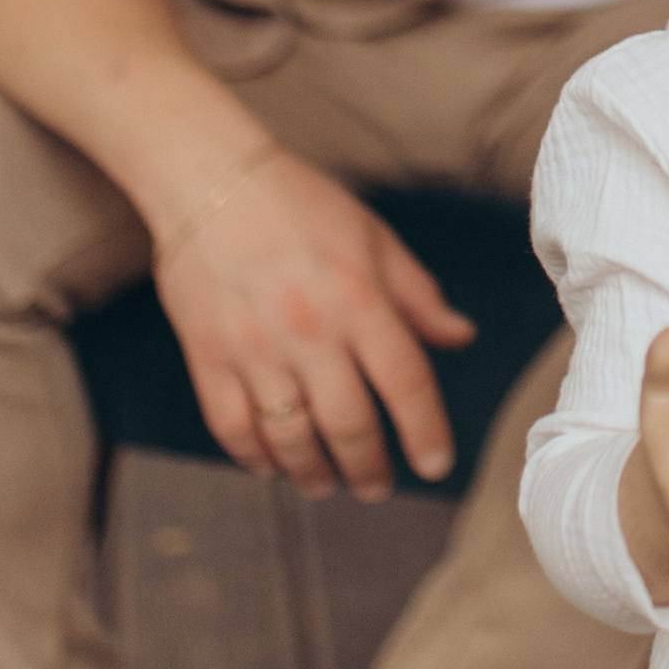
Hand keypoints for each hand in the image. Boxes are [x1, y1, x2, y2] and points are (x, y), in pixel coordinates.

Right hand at [154, 145, 475, 500]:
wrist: (211, 181)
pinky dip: (255, 457)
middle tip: (379, 488)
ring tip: (328, 486)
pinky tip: (272, 466)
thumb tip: (460, 337)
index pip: (405, 382)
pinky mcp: (208, 357)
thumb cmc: (301, 204)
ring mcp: (255, 349)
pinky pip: (233, 427)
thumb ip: (418, 295)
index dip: (424, 431)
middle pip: (349, 424)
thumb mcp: (374, 238)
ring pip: (291, 438)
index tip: (436, 465)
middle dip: (370, 468)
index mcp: (359, 298)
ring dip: (314, 474)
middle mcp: (310, 331)